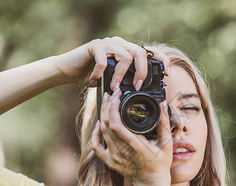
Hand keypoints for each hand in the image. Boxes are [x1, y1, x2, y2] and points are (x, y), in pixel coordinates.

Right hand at [55, 36, 170, 88]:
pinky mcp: (95, 45)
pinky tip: (95, 79)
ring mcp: (107, 42)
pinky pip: (104, 59)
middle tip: (137, 86)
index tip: (167, 74)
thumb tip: (140, 92)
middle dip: (142, 71)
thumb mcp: (112, 81)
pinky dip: (101, 72)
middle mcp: (119, 43)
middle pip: (140, 52)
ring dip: (121, 75)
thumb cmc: (90, 76)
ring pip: (125, 56)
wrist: (68, 70)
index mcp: (126, 50)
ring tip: (114, 87)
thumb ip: (125, 82)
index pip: (149, 51)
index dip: (161, 60)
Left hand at [91, 89, 172, 185]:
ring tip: (107, 102)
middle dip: (108, 105)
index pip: (116, 123)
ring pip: (101, 132)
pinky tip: (99, 124)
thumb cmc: (160, 164)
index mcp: (135, 146)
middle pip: (106, 124)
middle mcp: (121, 151)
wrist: (151, 184)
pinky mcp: (110, 161)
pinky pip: (96, 146)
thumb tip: (162, 104)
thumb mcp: (166, 142)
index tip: (118, 95)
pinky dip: (95, 133)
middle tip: (113, 94)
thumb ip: (164, 122)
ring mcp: (114, 157)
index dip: (113, 106)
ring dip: (102, 115)